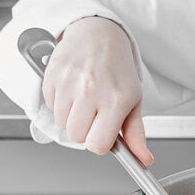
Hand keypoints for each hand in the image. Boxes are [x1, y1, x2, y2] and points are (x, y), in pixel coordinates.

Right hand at [42, 16, 152, 164]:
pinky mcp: (52, 75)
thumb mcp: (134, 101)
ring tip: (85, 101)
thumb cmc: (119, 69)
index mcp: (115, 101)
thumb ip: (136, 134)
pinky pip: (50, 106)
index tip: (103, 134)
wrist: (99, 34)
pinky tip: (73, 91)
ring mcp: (69, 82)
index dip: (100, 143)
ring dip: (72, 118)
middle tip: (95, 116)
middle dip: (85, 132)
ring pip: (62, 124)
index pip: (98, 145)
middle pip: (77, 137)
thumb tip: (144, 159)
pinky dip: (60, 104)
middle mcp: (91, 91)